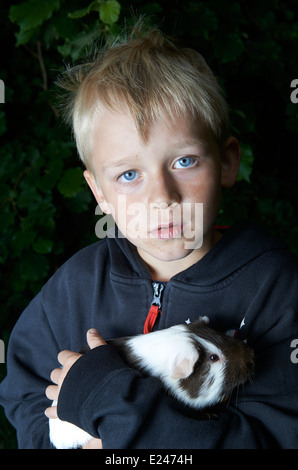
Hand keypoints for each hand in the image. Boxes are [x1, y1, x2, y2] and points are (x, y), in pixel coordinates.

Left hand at [45, 328, 105, 447]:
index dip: (67, 357)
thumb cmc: (106, 372)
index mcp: (71, 362)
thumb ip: (96, 341)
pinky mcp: (63, 410)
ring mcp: (62, 394)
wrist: (108, 396)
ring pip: (50, 391)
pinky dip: (51, 411)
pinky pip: (52, 411)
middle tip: (68, 376)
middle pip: (54, 373)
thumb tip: (90, 330)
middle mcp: (63, 377)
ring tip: (59, 391)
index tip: (72, 360)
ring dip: (53, 390)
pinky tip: (50, 411)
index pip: (63, 356)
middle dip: (59, 374)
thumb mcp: (103, 352)